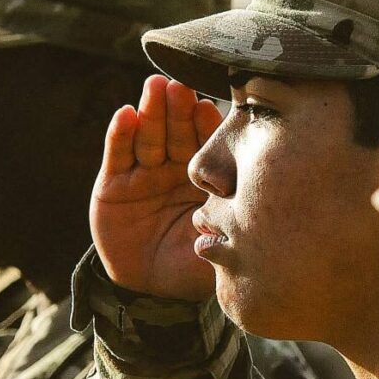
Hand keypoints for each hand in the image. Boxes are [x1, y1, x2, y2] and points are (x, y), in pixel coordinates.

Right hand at [91, 75, 221, 300]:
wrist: (151, 291)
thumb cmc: (193, 266)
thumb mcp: (220, 247)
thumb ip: (235, 227)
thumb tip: (264, 214)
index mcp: (204, 178)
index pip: (206, 144)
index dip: (206, 126)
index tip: (210, 108)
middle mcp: (174, 169)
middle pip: (176, 131)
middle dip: (178, 109)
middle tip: (181, 87)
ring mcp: (144, 173)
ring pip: (149, 136)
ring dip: (151, 111)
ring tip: (155, 88)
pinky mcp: (114, 183)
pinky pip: (118, 154)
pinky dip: (120, 134)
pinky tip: (125, 114)